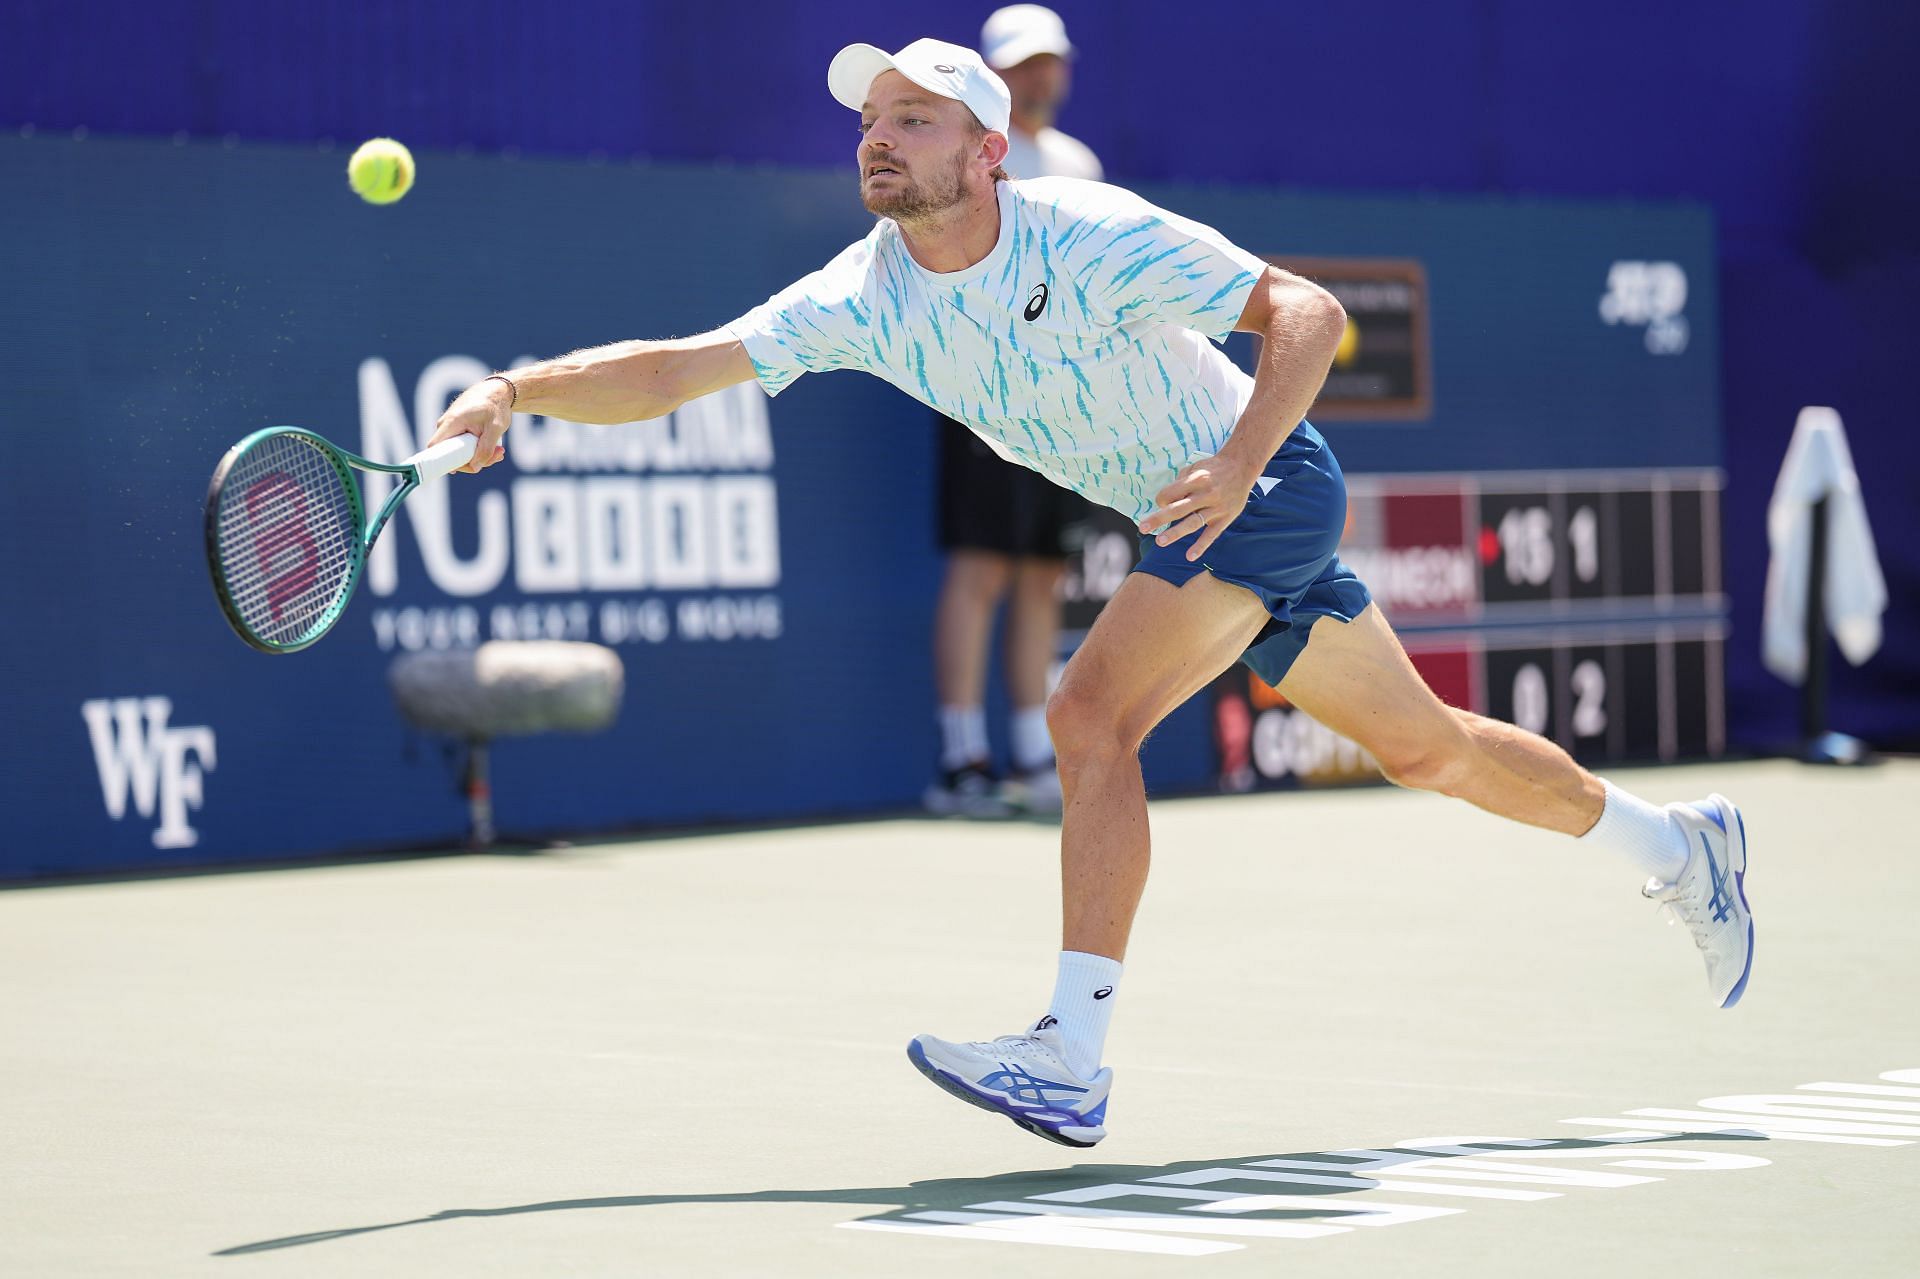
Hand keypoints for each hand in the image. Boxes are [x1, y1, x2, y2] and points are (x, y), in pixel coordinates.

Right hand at [428, 377, 514, 474]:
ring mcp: (449, 428)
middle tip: (496, 457)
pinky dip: (476, 450)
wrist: (496, 391)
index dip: (441, 462)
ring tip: (500, 451)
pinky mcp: (455, 430)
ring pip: (458, 452)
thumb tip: (475, 467)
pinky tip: (494, 448)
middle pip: (450, 455)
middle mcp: (446, 425)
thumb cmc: (495, 406)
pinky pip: (461, 447)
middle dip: (473, 461)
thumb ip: (486, 449)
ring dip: (479, 456)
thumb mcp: (495, 428)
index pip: (435, 448)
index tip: (460, 469)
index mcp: (452, 422)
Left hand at [1139, 450, 1260, 561]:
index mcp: (1196, 479)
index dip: (1162, 499)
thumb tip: (1165, 501)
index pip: (1171, 493)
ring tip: (1160, 542)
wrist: (1242, 466)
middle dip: (1159, 518)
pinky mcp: (1225, 518)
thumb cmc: (1213, 468)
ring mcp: (1217, 507)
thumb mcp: (1195, 467)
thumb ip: (1180, 483)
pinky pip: (1212, 534)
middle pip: (1179, 509)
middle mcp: (1206, 494)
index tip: (1162, 502)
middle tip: (1143, 527)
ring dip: (1176, 533)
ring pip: (1193, 522)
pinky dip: (1201, 546)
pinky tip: (1190, 557)